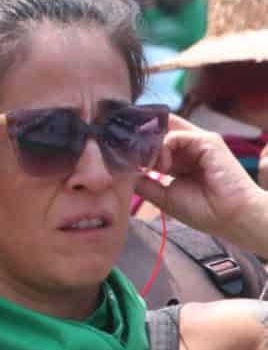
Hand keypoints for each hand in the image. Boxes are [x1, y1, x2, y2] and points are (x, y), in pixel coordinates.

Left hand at [135, 116, 267, 253]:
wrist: (233, 219)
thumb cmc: (205, 212)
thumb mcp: (164, 196)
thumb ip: (144, 181)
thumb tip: (123, 169)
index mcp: (180, 159)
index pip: (153, 141)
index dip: (135, 145)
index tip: (117, 153)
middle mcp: (189, 147)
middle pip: (156, 130)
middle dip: (137, 139)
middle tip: (122, 151)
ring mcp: (198, 142)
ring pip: (162, 130)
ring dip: (147, 146)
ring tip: (146, 166)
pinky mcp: (207, 141)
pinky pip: (175, 135)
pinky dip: (161, 148)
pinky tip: (162, 167)